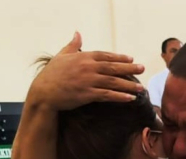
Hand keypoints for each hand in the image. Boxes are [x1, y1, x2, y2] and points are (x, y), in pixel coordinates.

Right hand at [28, 31, 145, 110]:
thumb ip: (73, 45)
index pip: (105, 55)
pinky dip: (120, 96)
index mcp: (83, 57)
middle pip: (113, 67)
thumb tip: (77, 33)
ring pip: (114, 82)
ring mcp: (89, 81)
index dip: (119, 57)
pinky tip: (130, 98)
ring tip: (141, 88)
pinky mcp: (88, 94)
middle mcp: (88, 67)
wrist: (43, 92)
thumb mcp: (61, 56)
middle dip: (130, 68)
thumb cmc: (51, 74)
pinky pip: (108, 95)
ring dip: (129, 85)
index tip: (131, 58)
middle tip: (142, 69)